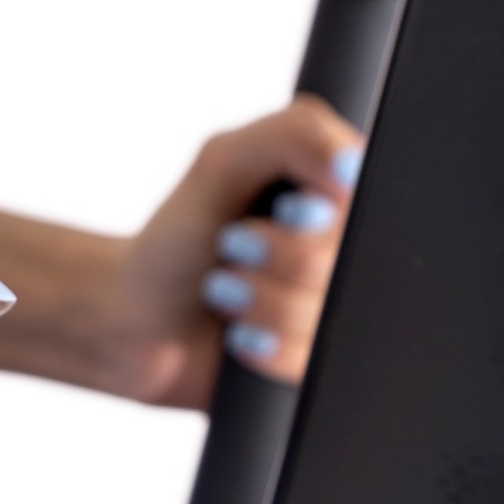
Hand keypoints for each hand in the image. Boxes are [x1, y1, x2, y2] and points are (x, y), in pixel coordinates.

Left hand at [111, 95, 362, 406]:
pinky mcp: (314, 370)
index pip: (369, 200)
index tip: (282, 209)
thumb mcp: (224, 162)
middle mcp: (344, 262)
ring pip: (318, 314)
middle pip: (334, 259)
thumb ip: (293, 134)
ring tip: (223, 293)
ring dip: (253, 301)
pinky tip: (237, 336)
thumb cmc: (178, 239)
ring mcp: (331, 319)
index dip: (317, 213)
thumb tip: (353, 166)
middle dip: (267, 254)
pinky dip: (259, 346)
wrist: (133, 319)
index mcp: (338, 206)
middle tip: (231, 247)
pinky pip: (306, 362)